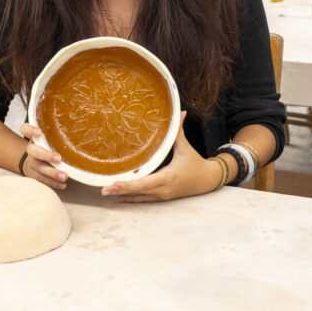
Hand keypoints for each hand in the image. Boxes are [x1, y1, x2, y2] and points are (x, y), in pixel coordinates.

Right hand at [19, 123, 67, 189]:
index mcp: (33, 138)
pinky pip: (42, 180)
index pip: (25, 129)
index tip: (39, 132)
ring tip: (65, 176)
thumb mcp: (49, 135)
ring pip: (39, 168)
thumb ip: (57, 126)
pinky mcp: (34, 175)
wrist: (32, 162)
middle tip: (58, 158)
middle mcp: (31, 150)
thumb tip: (78, 108)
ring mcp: (32, 163)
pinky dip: (53, 183)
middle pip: (33, 152)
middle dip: (45, 155)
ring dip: (52, 173)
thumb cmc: (46, 145)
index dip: (30, 130)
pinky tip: (63, 184)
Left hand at [101, 113, 217, 202]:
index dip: (130, 184)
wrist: (208, 180)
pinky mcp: (163, 197)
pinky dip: (132, 198)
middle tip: (103, 189)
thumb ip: (179, 130)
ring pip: (141, 197)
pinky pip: (145, 199)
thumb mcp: (185, 147)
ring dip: (123, 194)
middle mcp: (164, 189)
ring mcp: (163, 195)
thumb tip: (180, 111)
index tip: (115, 183)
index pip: (146, 182)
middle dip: (121, 190)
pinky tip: (120, 197)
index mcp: (168, 176)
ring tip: (106, 192)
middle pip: (139, 191)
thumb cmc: (196, 162)